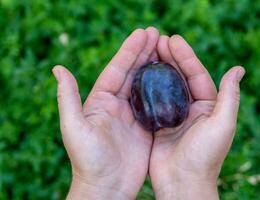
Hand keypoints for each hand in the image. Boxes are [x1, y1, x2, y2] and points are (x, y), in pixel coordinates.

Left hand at [53, 27, 158, 199]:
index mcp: (101, 100)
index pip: (117, 69)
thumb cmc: (88, 160)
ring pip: (146, 85)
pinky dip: (165, 88)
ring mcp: (133, 115)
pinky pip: (157, 103)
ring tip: (167, 48)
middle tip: (158, 34)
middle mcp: (117, 104)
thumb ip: (67, 98)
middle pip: (133, 73)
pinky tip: (174, 77)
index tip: (143, 33)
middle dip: (144, 52)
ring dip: (156, 66)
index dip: (129, 50)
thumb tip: (58, 68)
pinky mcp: (146, 126)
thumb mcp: (74, 127)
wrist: (106, 187)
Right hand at [149, 35, 244, 198]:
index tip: (173, 40)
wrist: (182, 183)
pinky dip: (145, 87)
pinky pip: (151, 101)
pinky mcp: (158, 124)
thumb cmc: (205, 157)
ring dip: (156, 69)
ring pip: (164, 87)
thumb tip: (238, 69)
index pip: (196, 75)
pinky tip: (137, 75)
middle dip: (169, 58)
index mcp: (208, 106)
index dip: (186, 56)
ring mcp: (173, 116)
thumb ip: (230, 97)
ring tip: (146, 52)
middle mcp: (191, 108)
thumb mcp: (222, 125)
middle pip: (179, 77)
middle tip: (157, 40)